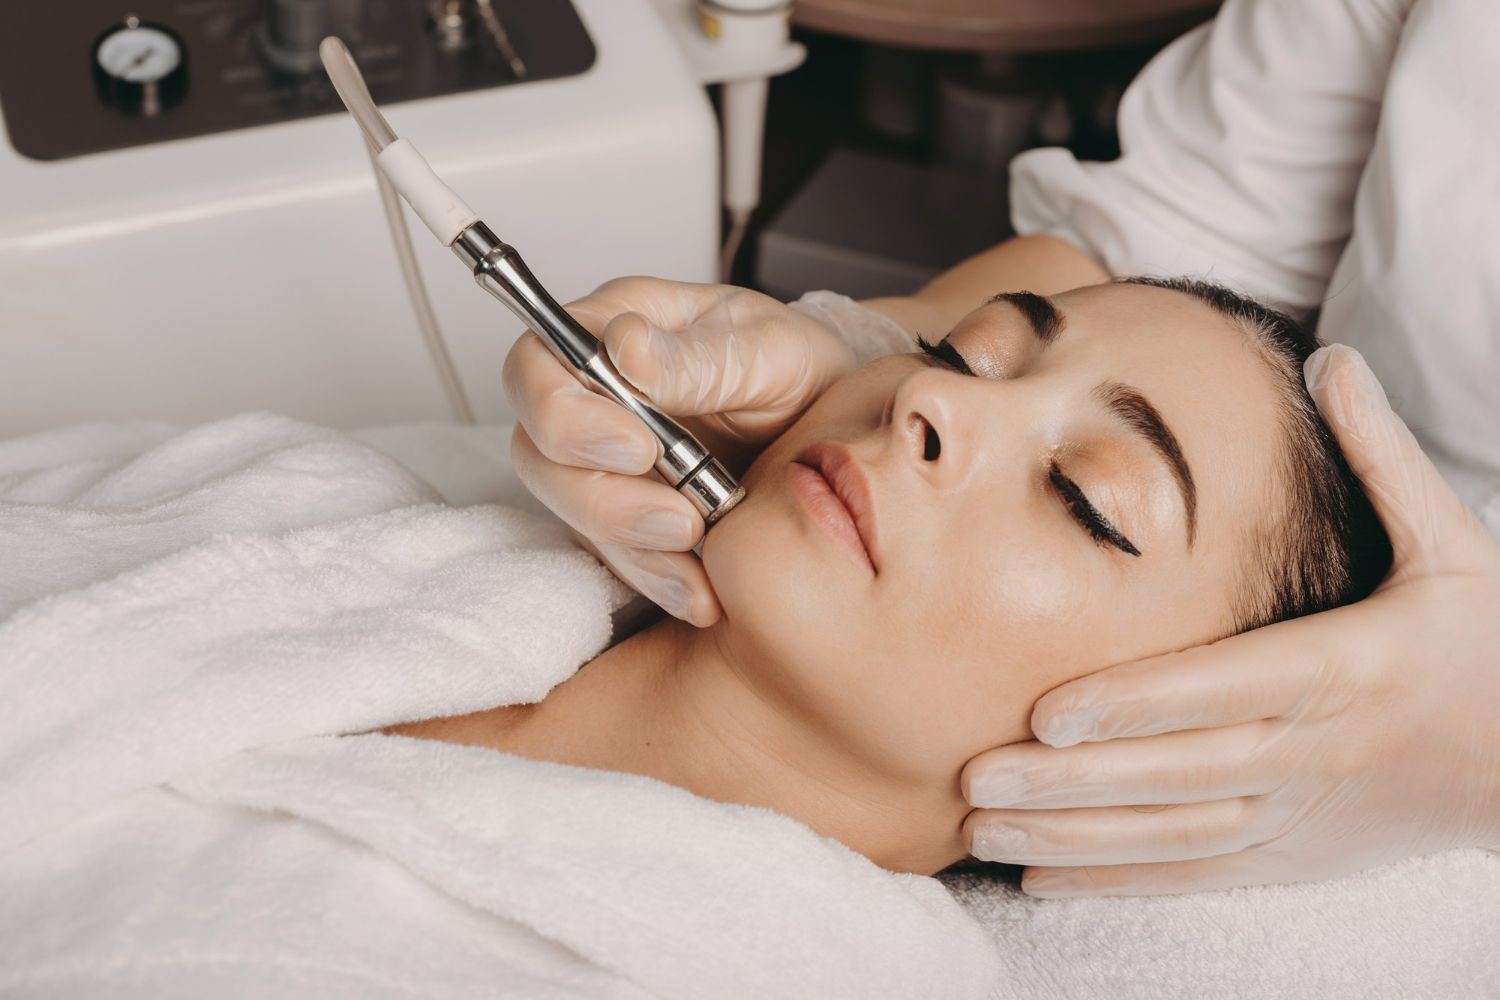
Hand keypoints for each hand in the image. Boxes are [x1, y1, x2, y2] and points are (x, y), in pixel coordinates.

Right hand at [502, 277, 857, 625]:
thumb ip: (699, 357)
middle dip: (604, 498)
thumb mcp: (769, 349)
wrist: (832, 423)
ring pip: (575, 513)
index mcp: (614, 328)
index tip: (639, 448)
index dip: (564, 414)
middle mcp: (594, 396)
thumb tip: (625, 351)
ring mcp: (604, 461)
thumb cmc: (796, 365)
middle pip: (540, 453)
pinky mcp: (628, 515)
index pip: (535, 367)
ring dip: (634, 547)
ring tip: (701, 561)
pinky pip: (621, 557)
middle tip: (681, 521)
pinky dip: (661, 580)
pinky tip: (702, 594)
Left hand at [961, 344, 1499, 895]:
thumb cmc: (1489, 643)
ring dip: (1072, 839)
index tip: (1045, 711)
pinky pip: (1192, 874)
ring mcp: (1299, 815)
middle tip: (974, 777)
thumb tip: (1334, 356)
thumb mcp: (1452, 544)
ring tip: (983, 831)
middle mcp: (1314, 750)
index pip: (1220, 689)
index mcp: (1344, 666)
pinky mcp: (1292, 857)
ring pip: (1170, 834)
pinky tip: (1039, 878)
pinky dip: (1115, 880)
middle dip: (1070, 780)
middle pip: (1174, 771)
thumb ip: (1381, 455)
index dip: (1132, 704)